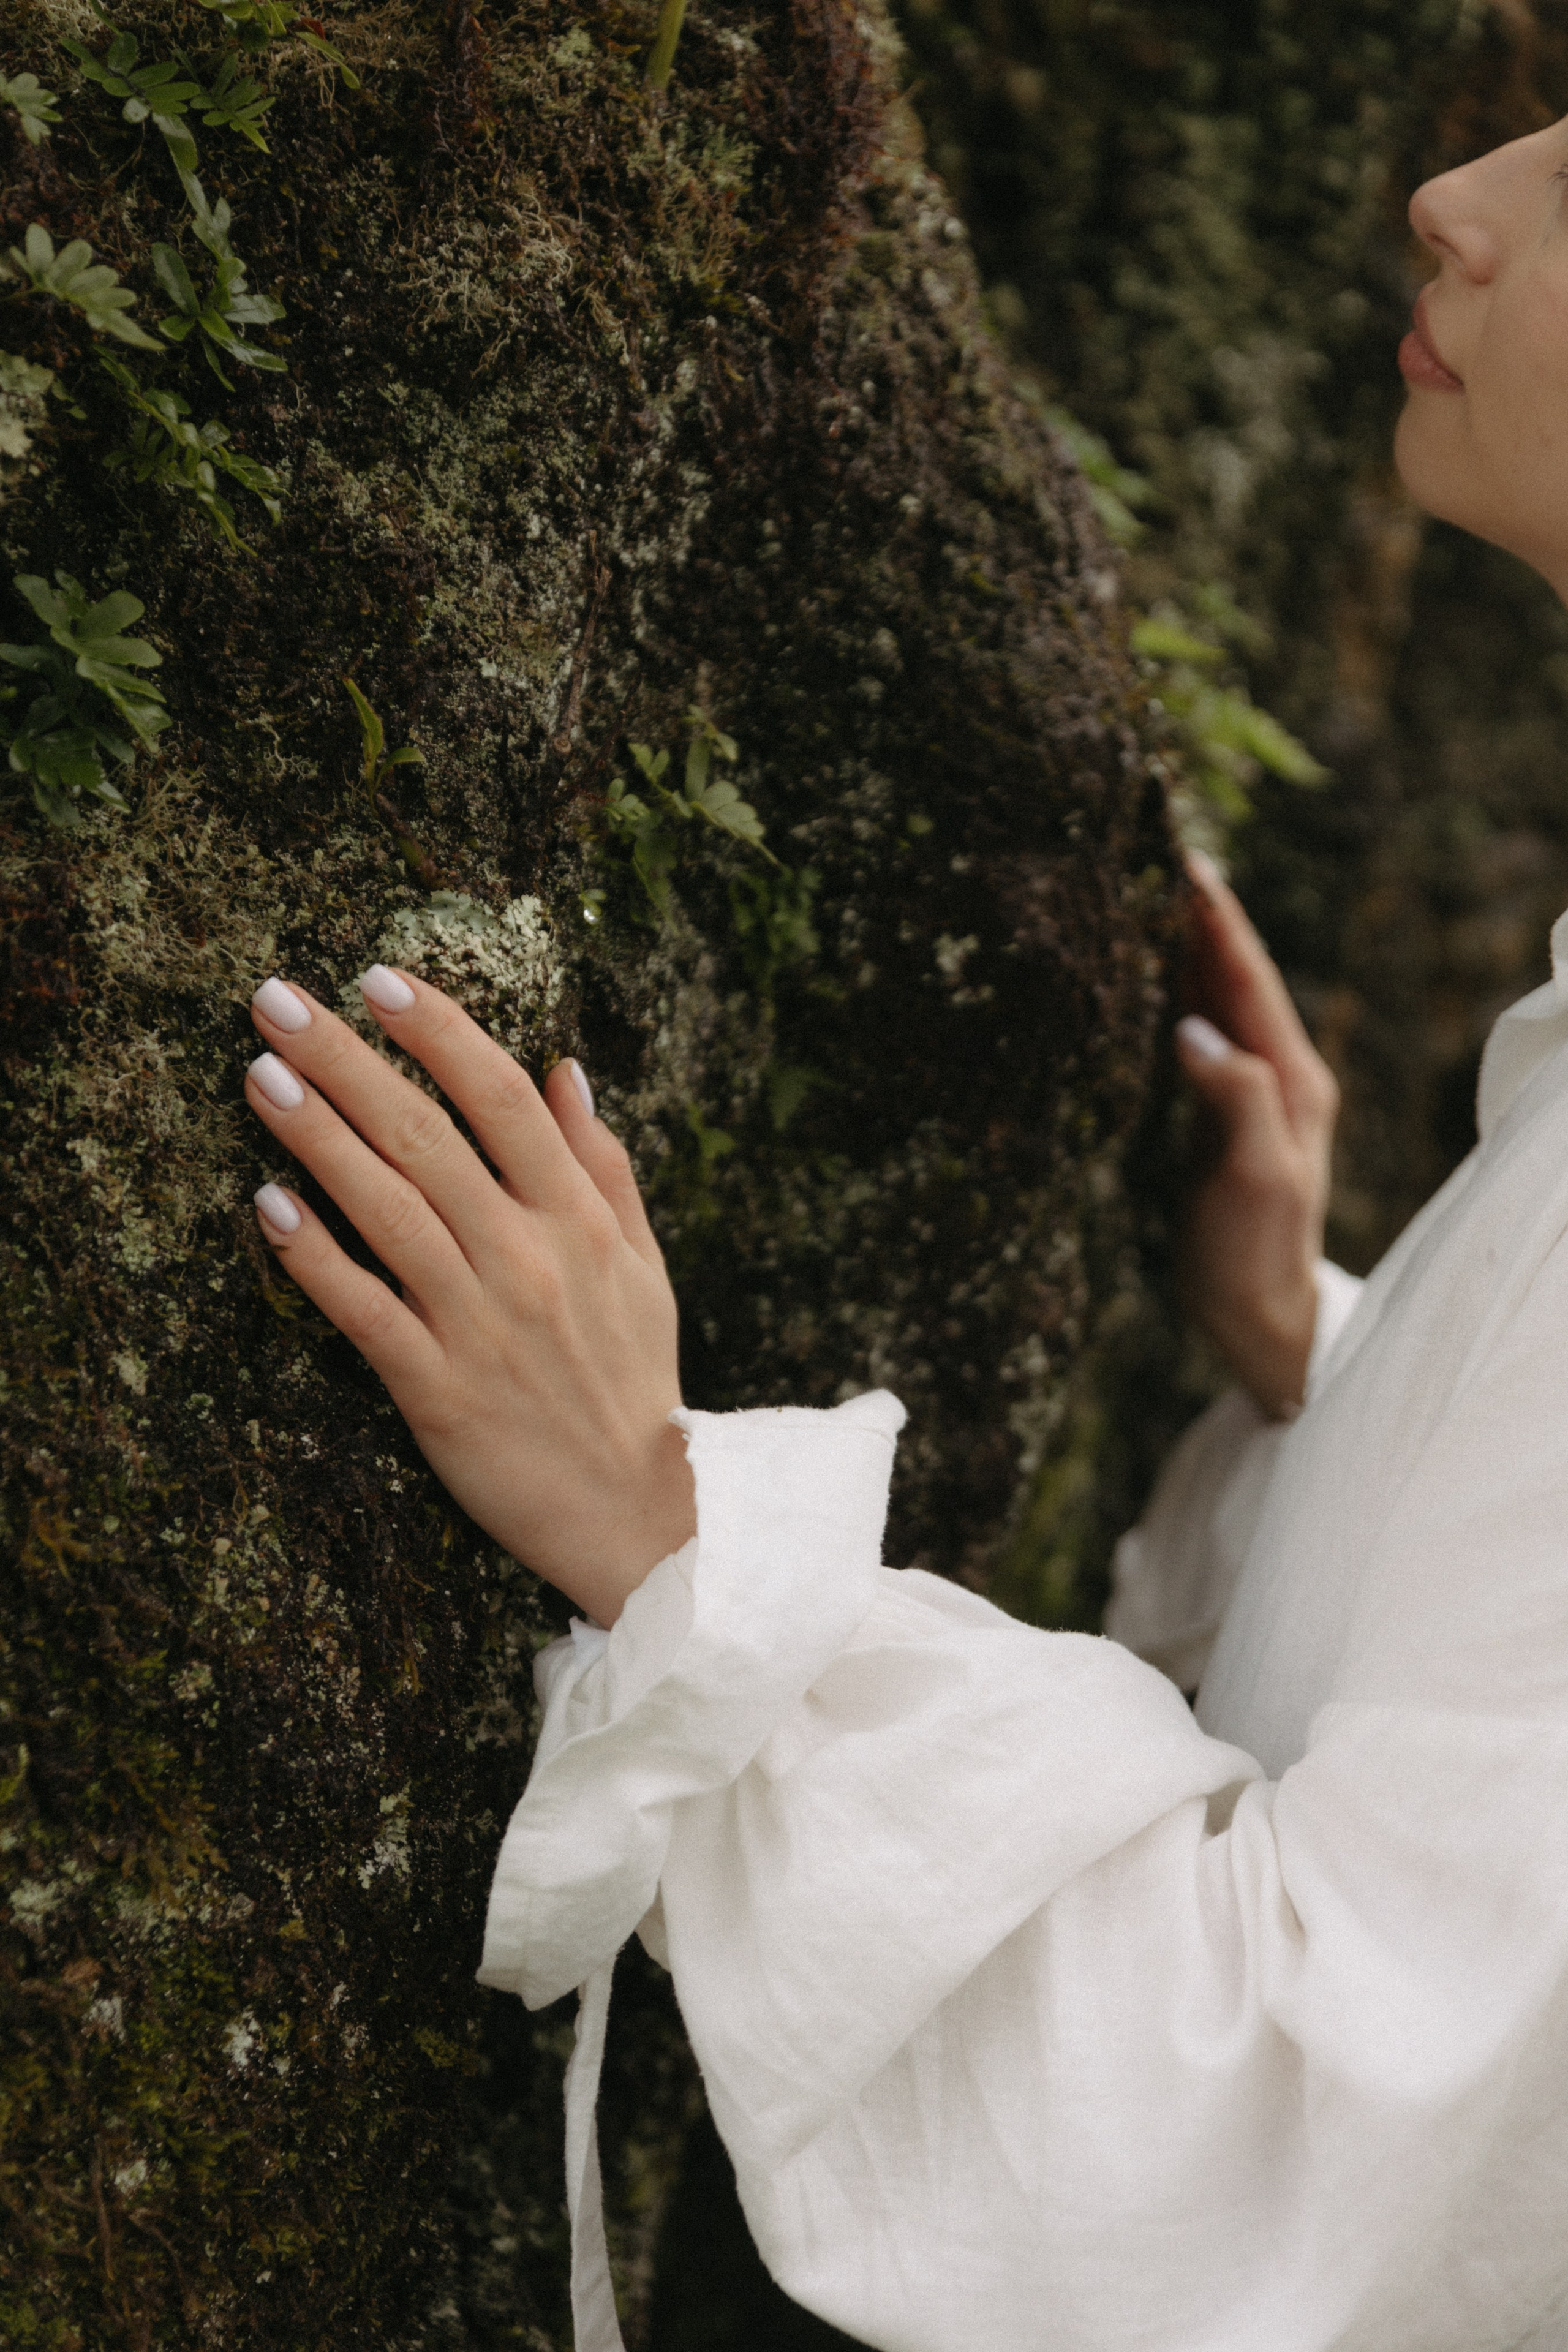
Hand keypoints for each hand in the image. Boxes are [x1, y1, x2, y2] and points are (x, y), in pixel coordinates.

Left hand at [243, 968, 693, 1625]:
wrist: (642, 1513)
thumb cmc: (636, 1380)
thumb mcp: (643, 1265)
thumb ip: (604, 1165)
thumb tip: (564, 1070)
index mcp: (580, 1219)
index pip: (502, 1098)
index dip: (438, 1031)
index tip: (379, 979)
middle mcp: (528, 1258)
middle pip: (425, 1135)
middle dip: (346, 1058)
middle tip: (274, 999)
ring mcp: (479, 1324)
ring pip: (386, 1209)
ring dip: (316, 1136)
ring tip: (258, 1075)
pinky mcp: (436, 1392)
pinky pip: (364, 1312)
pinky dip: (315, 1259)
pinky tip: (266, 1207)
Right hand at [1175, 853, 1339, 1419]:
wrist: (1257, 1321)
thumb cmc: (1255, 1258)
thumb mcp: (1254, 1180)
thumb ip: (1234, 1099)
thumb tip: (1192, 1028)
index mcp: (1291, 1079)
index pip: (1250, 978)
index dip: (1217, 919)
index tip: (1184, 861)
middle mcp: (1275, 1075)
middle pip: (1234, 976)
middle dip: (1197, 915)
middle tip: (1155, 852)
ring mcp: (1247, 1094)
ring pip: (1214, 1001)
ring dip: (1182, 948)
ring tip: (1144, 893)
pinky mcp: (1217, 1115)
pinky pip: (1195, 1036)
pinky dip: (1170, 995)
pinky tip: (1140, 975)